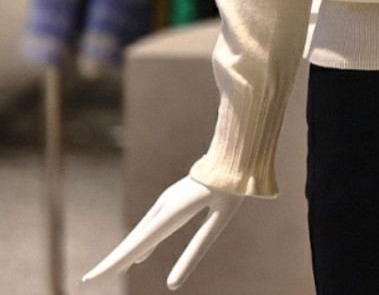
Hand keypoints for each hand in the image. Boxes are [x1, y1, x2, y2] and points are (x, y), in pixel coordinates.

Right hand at [82, 176, 242, 289]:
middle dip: (112, 260)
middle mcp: (164, 206)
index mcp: (172, 211)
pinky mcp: (174, 199)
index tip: (92, 279)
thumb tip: (172, 285)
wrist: (235, 151)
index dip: (114, 262)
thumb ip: (196, 250)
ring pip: (141, 232)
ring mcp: (167, 201)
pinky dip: (141, 242)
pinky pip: (152, 226)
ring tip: (111, 271)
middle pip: (134, 239)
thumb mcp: (219, 220)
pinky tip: (141, 255)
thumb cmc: (231, 187)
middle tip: (89, 280)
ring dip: (125, 252)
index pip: (137, 244)